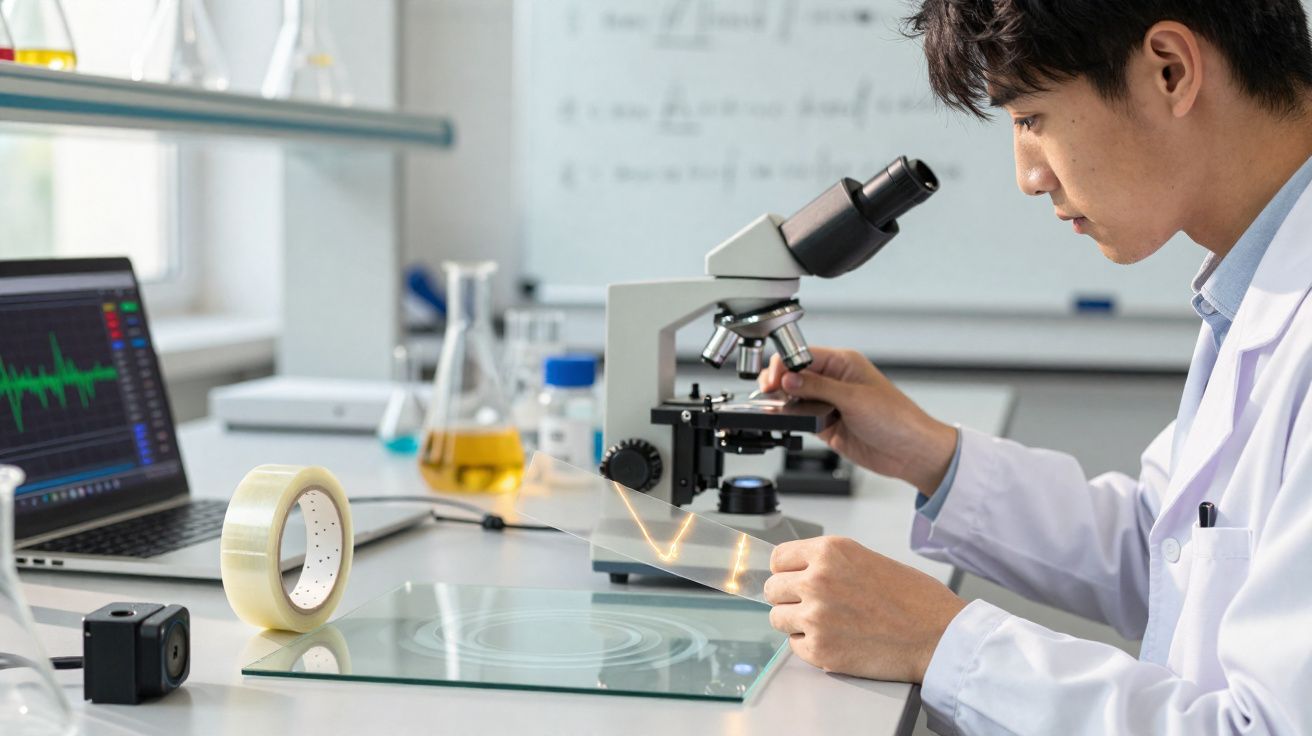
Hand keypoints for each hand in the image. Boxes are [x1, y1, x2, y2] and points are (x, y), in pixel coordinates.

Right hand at [758, 348, 955, 493]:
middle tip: (768, 392)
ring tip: (773, 407)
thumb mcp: (854, 399)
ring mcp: (829, 403)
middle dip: (779, 382)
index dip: (785, 365)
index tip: (774, 378)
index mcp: (844, 364)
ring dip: (783, 401)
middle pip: (795, 375)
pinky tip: (784, 419)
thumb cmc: (897, 419)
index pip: (804, 356)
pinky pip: (801, 417)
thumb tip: (789, 379)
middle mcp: (835, 381)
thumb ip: (818, 388)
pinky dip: (790, 418)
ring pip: (795, 397)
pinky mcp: (826, 424)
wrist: (910, 452)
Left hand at [764, 536, 965, 682]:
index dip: (786, 571)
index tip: (792, 579)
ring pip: (777, 618)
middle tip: (811, 605)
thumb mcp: (867, 559)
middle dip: (789, 597)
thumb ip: (829, 563)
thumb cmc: (914, 599)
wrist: (938, 635)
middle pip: (773, 589)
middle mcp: (816, 580)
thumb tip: (798, 572)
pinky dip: (810, 646)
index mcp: (829, 552)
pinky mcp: (819, 650)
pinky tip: (836, 640)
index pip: (778, 559)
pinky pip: (794, 645)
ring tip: (825, 624)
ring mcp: (815, 616)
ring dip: (795, 622)